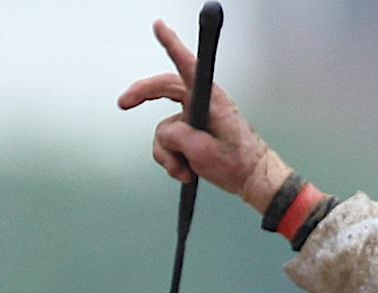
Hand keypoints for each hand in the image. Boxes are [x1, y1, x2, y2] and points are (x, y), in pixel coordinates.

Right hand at [118, 18, 291, 212]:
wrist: (253, 180)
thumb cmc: (237, 162)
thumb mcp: (201, 151)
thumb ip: (176, 136)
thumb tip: (164, 134)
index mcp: (208, 98)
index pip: (187, 66)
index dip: (171, 44)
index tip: (158, 26)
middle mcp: (200, 103)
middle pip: (164, 89)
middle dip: (142, 96)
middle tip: (124, 104)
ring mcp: (195, 118)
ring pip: (165, 130)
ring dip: (169, 155)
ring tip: (183, 172)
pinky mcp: (193, 133)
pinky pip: (171, 143)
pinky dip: (174, 161)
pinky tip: (186, 174)